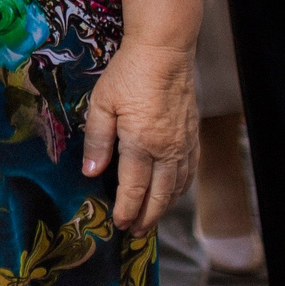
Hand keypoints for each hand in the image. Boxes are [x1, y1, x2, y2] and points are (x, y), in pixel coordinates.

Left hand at [80, 37, 197, 233]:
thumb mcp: (101, 103)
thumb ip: (97, 140)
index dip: (127, 209)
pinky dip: (181, 188)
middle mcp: (167, 150)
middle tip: (136, 233)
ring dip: (164, 207)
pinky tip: (173, 192)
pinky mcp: (193, 136)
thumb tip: (91, 173)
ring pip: (177, 187)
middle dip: (147, 217)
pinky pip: (189, 172)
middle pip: (159, 195)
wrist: (164, 52)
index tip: (120, 224)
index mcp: (141, 143)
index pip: (134, 188)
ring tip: (152, 220)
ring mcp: (184, 145)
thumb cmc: (128, 74)